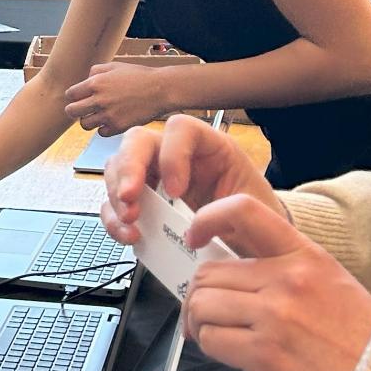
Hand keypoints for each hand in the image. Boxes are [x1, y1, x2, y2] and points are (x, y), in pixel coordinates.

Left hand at [63, 62, 171, 134]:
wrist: (161, 89)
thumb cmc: (139, 76)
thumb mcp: (115, 66)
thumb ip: (95, 71)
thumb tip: (84, 80)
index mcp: (95, 83)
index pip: (70, 94)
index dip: (74, 96)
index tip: (81, 98)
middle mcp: (99, 99)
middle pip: (71, 111)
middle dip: (76, 110)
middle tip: (84, 109)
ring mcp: (108, 114)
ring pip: (84, 124)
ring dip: (89, 120)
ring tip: (98, 116)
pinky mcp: (118, 126)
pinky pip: (101, 133)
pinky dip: (104, 129)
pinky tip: (111, 121)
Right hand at [100, 115, 284, 244]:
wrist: (254, 242)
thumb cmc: (255, 219)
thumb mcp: (252, 207)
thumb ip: (225, 210)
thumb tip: (193, 224)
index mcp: (208, 146)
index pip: (180, 128)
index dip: (172, 154)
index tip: (176, 191)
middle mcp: (175, 155)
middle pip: (137, 142)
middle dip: (128, 170)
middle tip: (129, 198)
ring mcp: (154, 177)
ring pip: (117, 169)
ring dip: (116, 196)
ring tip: (130, 223)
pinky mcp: (141, 203)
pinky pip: (114, 203)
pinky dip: (114, 220)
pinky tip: (130, 235)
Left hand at [182, 194, 370, 370]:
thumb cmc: (363, 344)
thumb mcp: (332, 284)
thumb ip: (283, 272)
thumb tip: (232, 273)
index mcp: (306, 257)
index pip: (244, 212)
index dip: (209, 218)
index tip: (196, 235)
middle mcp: (288, 280)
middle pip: (209, 272)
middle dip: (199, 294)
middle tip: (204, 311)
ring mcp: (274, 316)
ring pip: (201, 304)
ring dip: (199, 322)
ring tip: (214, 333)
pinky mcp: (264, 354)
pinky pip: (210, 339)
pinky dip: (209, 346)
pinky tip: (227, 352)